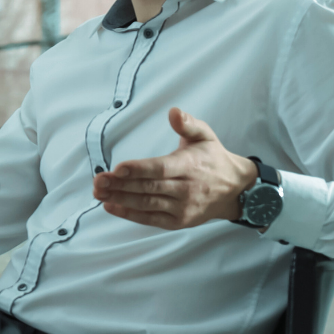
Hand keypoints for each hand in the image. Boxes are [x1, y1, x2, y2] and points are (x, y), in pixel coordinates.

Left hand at [92, 108, 257, 229]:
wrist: (236, 190)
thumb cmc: (213, 158)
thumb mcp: (205, 136)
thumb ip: (188, 124)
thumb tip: (174, 111)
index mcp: (189, 166)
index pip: (161, 169)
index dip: (139, 169)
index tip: (117, 168)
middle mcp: (186, 189)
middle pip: (148, 188)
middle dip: (120, 185)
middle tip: (97, 180)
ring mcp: (182, 207)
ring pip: (147, 204)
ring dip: (120, 199)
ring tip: (98, 192)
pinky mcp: (179, 221)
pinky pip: (151, 219)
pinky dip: (129, 214)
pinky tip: (110, 206)